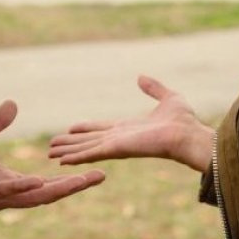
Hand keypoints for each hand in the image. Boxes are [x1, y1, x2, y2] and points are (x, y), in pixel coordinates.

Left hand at [0, 100, 105, 213]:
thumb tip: (14, 104)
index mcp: (8, 182)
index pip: (47, 183)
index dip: (71, 178)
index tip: (97, 170)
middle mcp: (4, 194)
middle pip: (47, 193)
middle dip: (73, 186)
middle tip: (100, 176)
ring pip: (29, 197)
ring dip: (54, 189)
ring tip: (78, 182)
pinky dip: (17, 188)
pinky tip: (35, 180)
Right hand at [48, 75, 213, 171]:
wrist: (188, 135)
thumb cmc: (184, 121)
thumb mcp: (168, 98)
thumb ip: (153, 88)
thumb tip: (140, 77)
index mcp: (129, 128)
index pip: (101, 128)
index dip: (86, 129)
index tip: (71, 128)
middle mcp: (120, 138)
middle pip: (89, 140)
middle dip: (71, 143)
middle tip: (52, 146)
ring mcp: (117, 145)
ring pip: (86, 148)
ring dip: (68, 151)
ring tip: (50, 154)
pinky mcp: (117, 150)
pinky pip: (91, 153)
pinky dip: (75, 157)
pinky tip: (61, 161)